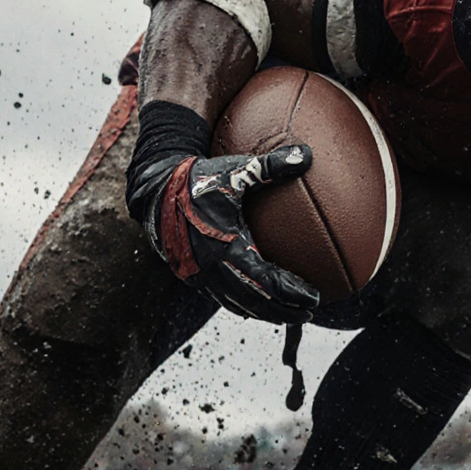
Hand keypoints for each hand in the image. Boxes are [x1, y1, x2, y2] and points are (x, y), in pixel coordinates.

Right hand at [158, 144, 318, 322]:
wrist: (156, 190)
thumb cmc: (199, 180)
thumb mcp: (236, 171)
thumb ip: (272, 165)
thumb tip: (306, 155)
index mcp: (225, 246)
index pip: (265, 281)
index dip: (291, 292)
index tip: (314, 298)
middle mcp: (212, 268)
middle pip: (255, 301)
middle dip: (283, 310)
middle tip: (309, 313)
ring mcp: (200, 275)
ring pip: (238, 304)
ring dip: (265, 312)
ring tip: (291, 314)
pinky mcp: (192, 275)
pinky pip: (223, 298)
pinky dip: (245, 305)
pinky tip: (260, 305)